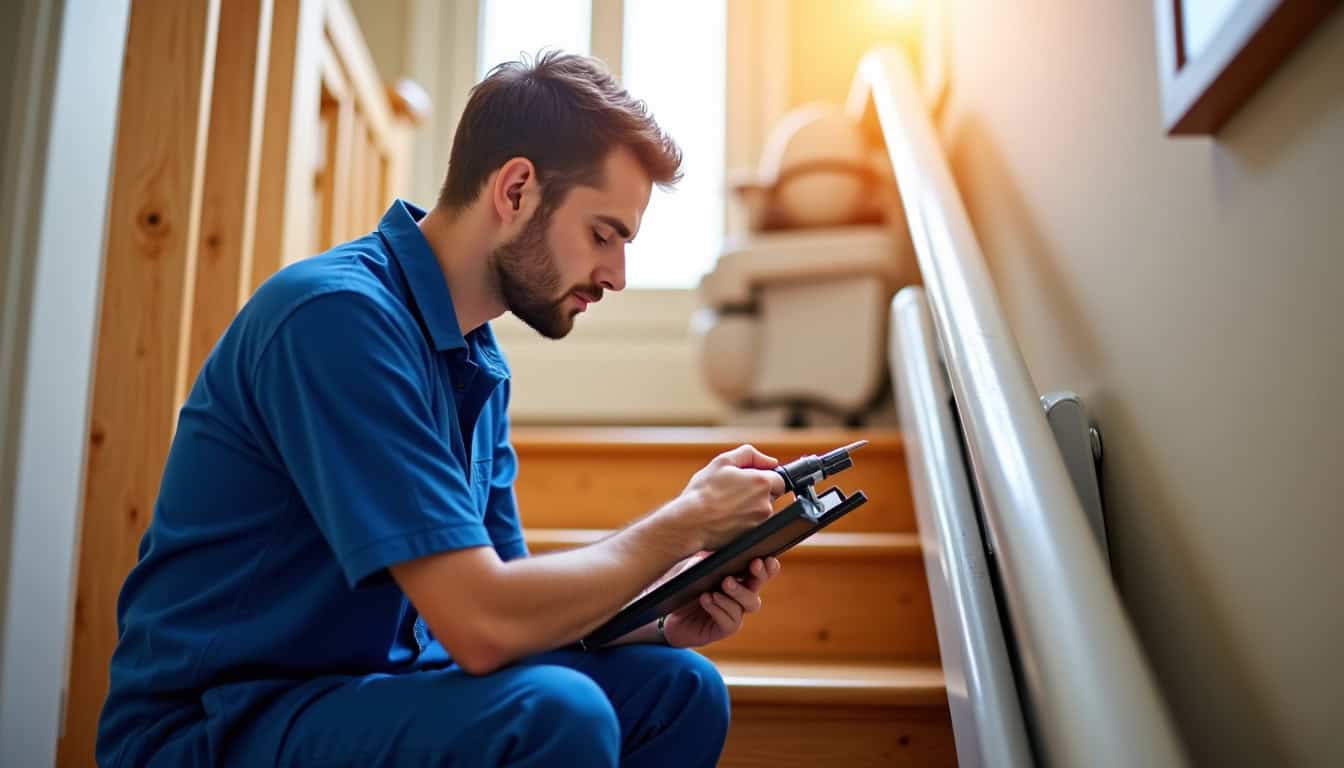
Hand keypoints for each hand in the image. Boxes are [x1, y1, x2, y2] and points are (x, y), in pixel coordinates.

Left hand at [662, 557, 781, 648]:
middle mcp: (740, 597)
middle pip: (758, 587)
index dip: (768, 567)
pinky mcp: (723, 629)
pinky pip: (731, 621)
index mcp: (737, 578)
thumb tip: (717, 547)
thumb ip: (705, 558)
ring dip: (738, 592)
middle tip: (753, 564)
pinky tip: (707, 598)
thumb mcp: (691, 568)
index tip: (767, 558)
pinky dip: (719, 608)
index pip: (759, 572)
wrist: (666, 617)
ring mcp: (733, 614)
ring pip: (750, 604)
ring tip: (722, 584)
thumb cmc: (683, 588)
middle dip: (759, 575)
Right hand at [677, 444, 786, 550]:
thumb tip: (770, 461)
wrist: (690, 522)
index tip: (748, 480)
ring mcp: (760, 522)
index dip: (763, 477)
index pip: (779, 478)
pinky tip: (728, 516)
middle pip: (771, 495)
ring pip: (762, 510)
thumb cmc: (702, 493)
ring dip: (750, 506)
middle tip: (734, 492)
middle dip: (757, 492)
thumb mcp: (722, 461)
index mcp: (761, 482)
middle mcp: (766, 504)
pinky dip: (745, 520)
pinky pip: (754, 524)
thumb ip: (750, 455)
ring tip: (727, 505)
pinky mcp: (753, 536)